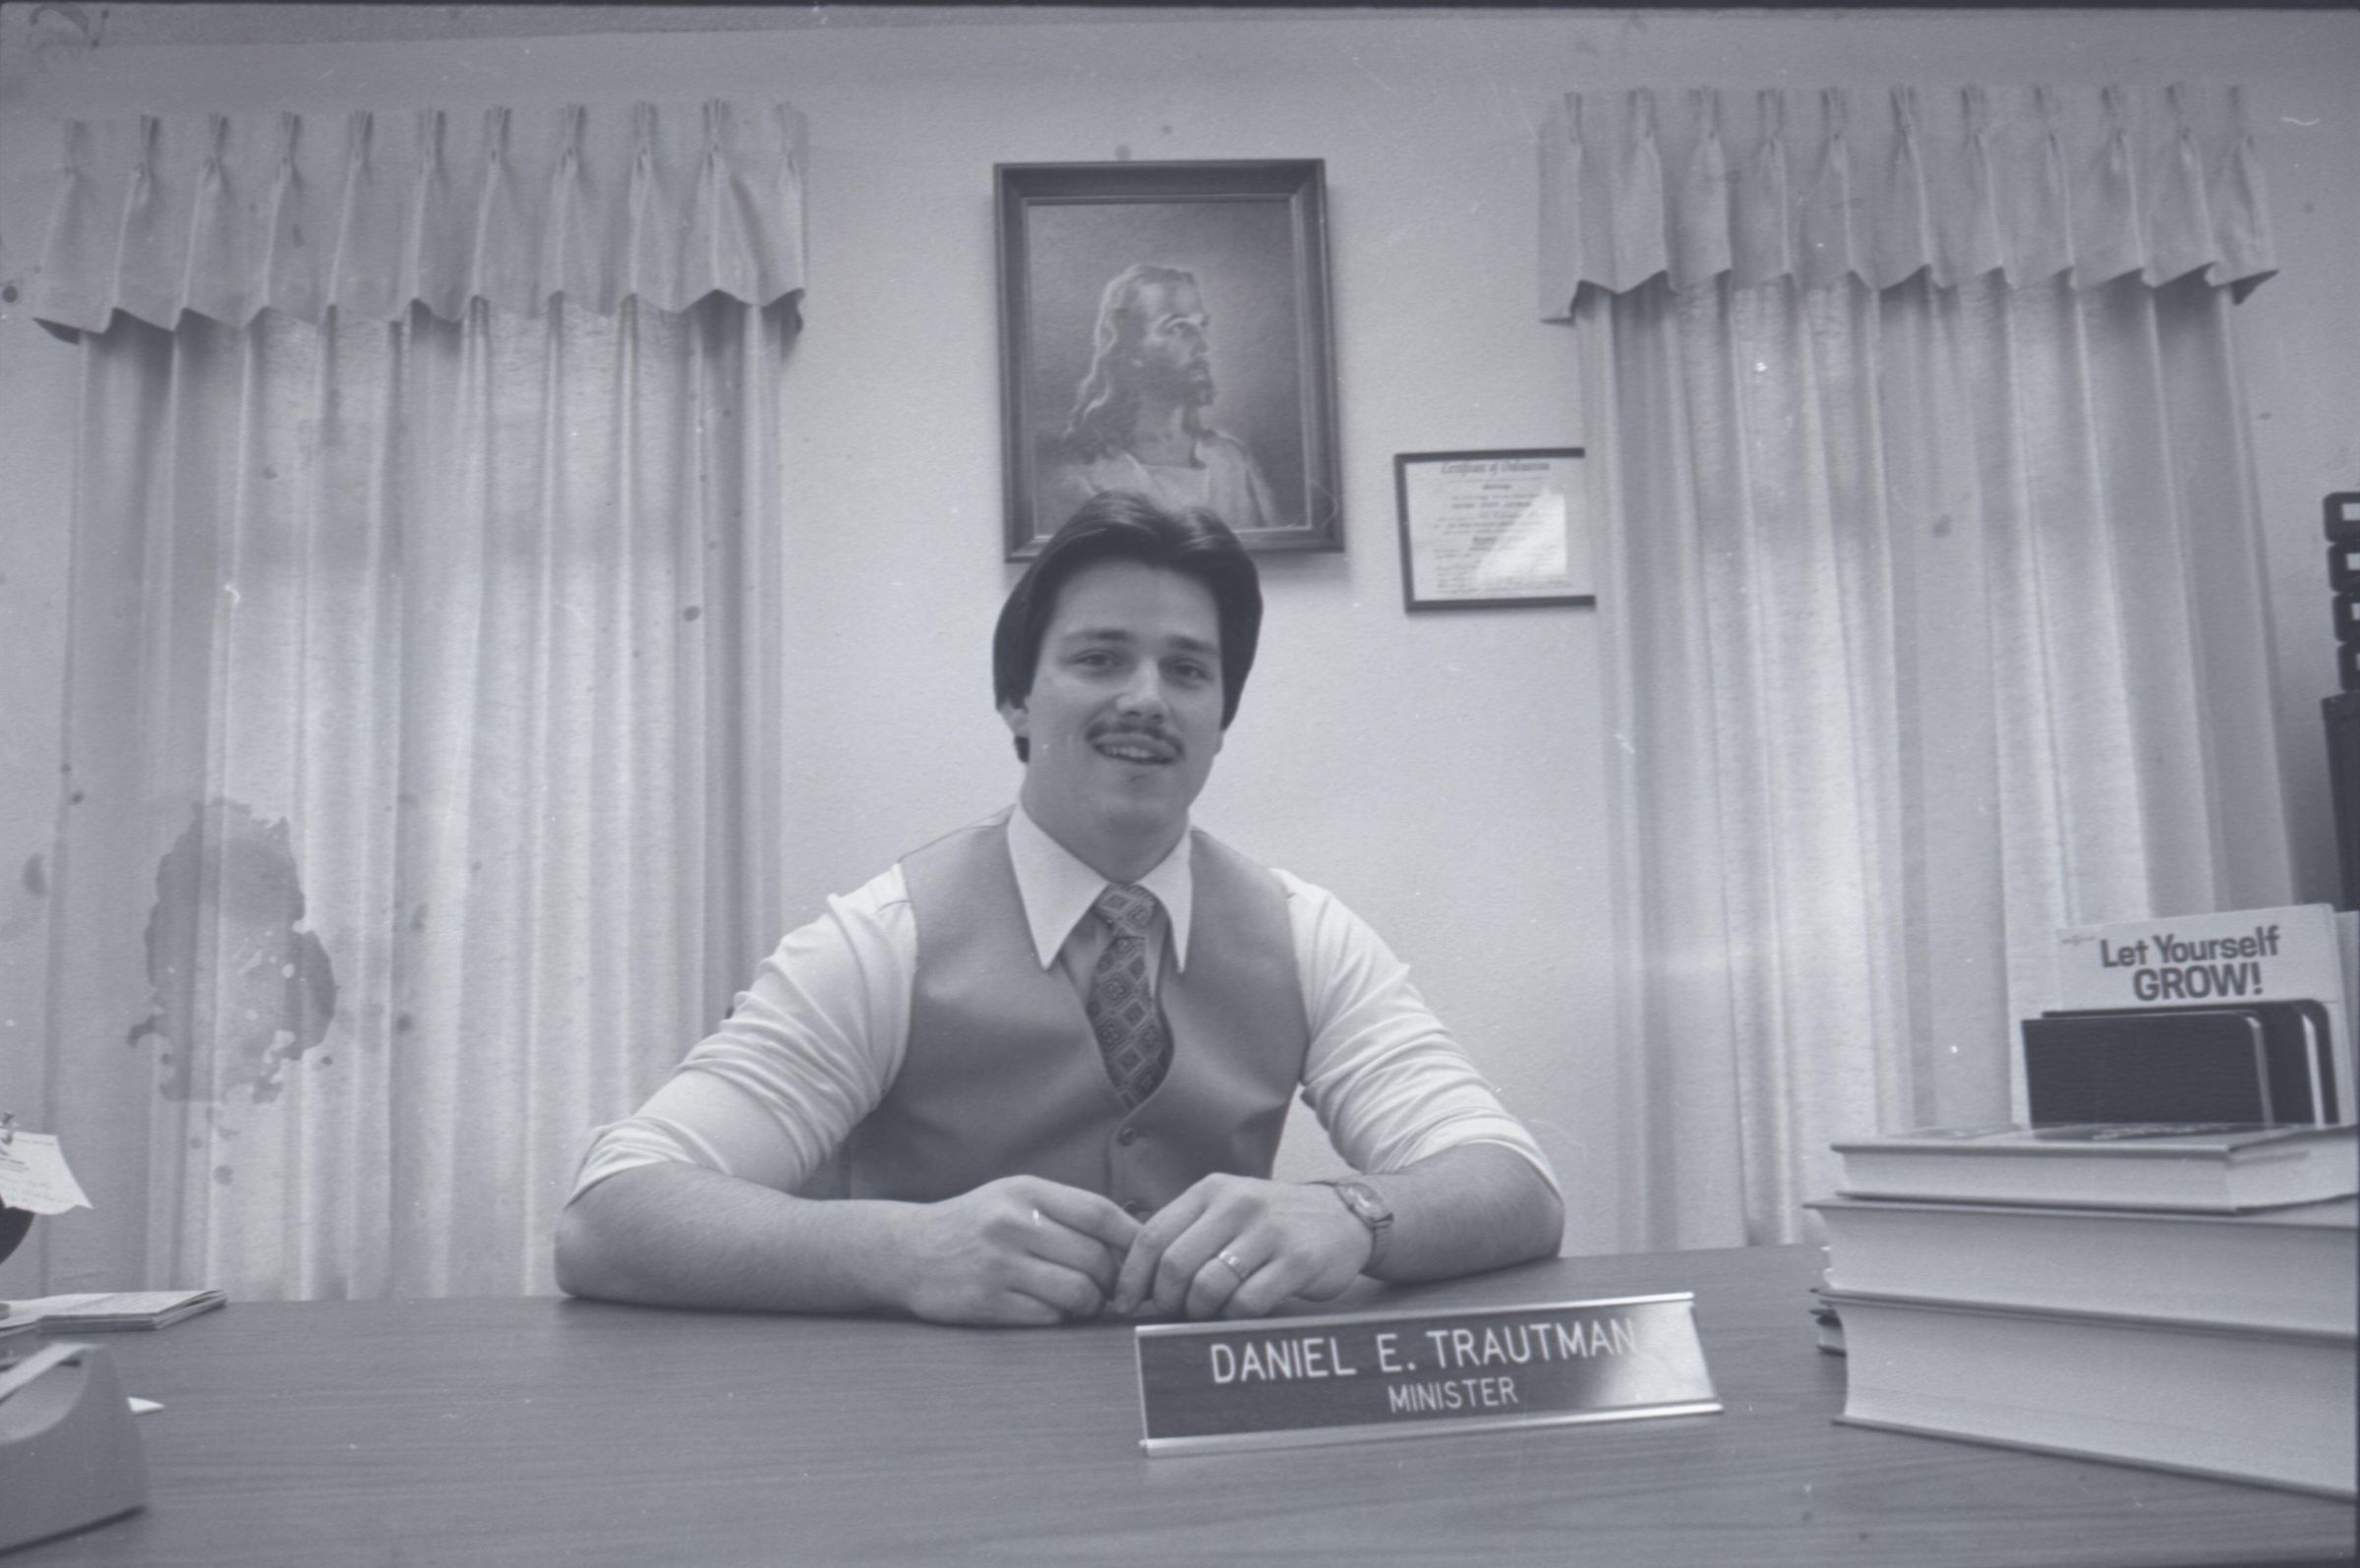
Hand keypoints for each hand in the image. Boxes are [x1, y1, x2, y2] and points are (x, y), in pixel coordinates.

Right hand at [894, 1176, 1140, 1326]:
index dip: (1132, 1239)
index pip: (1100, 1213)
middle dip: (1113, 1280)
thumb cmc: (975, 1224)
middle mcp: (1013, 1223)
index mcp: (1027, 1192)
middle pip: (1096, 1258)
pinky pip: (1048, 1317)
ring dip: (1091, 1304)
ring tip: (1084, 1301)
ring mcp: (999, 1264)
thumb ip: (1066, 1211)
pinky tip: (1050, 1310)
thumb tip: (1132, 1238)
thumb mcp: (1015, 1198)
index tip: (1145, 1257)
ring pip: (1078, 1292)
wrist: (907, 1251)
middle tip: (1111, 1288)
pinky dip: (1059, 1318)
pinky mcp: (988, 1302)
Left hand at [1113, 1175, 1371, 1321]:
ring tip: (1206, 1313)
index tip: (1127, 1302)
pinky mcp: (1297, 1260)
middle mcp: (1237, 1204)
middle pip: (1175, 1264)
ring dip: (1199, 1311)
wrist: (1343, 1217)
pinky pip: (1247, 1301)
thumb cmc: (1273, 1223)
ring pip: (1208, 1286)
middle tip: (1172, 1312)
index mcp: (1211, 1191)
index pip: (1152, 1235)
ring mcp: (1269, 1231)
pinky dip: (1233, 1316)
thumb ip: (1187, 1234)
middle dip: (1166, 1299)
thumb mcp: (1228, 1210)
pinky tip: (1237, 1312)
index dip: (1133, 1276)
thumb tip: (1137, 1280)